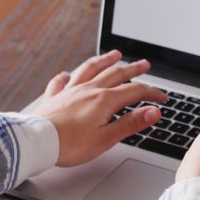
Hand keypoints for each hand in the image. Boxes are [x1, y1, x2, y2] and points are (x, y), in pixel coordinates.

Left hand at [32, 50, 167, 166]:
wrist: (37, 142)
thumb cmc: (69, 145)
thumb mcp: (106, 138)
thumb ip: (130, 123)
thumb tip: (153, 112)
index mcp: (103, 100)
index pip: (134, 92)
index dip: (151, 93)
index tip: (162, 97)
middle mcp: (88, 90)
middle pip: (115, 74)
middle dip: (133, 69)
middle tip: (145, 64)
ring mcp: (70, 91)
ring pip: (90, 70)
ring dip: (104, 61)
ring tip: (114, 55)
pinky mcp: (54, 98)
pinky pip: (61, 81)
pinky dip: (67, 76)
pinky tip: (68, 73)